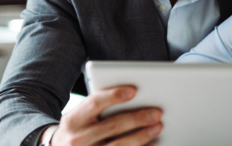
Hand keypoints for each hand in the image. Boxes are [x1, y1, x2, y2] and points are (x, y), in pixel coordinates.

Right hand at [46, 85, 162, 145]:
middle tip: (157, 113)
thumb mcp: (80, 115)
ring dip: (141, 136)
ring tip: (157, 127)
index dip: (114, 96)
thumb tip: (135, 97)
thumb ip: (100, 106)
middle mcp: (78, 138)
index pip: (95, 103)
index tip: (134, 91)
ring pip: (118, 145)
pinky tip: (152, 144)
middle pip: (113, 125)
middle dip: (137, 118)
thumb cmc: (78, 128)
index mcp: (73, 119)